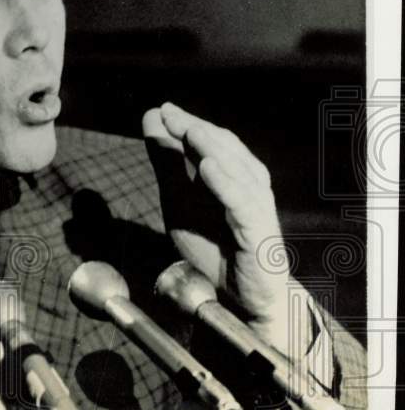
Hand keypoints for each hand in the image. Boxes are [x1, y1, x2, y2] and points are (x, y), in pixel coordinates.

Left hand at [142, 103, 309, 353]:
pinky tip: (208, 167)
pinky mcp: (258, 235)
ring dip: (212, 149)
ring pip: (238, 172)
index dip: (188, 124)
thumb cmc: (213, 246)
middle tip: (169, 114)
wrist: (239, 300)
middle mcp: (250, 188)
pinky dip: (226, 184)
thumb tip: (151, 118)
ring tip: (188, 131)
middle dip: (196, 130)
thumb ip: (168, 162)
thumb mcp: (178, 199)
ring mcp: (256, 211)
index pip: (213, 142)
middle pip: (226, 151)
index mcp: (234, 176)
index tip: (162, 109)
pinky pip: (243, 205)